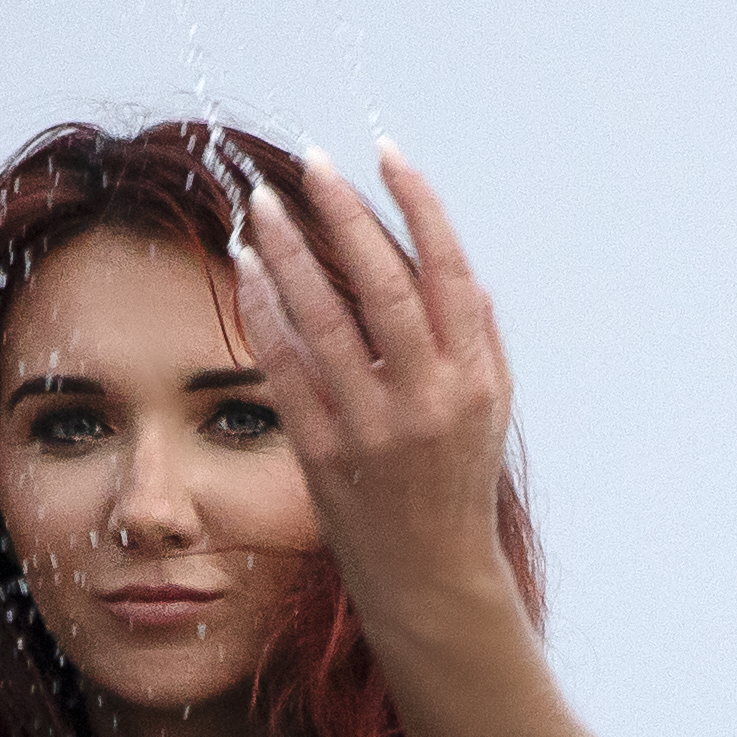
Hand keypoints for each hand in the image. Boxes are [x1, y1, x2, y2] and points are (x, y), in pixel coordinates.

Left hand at [231, 146, 523, 630]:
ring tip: (259, 208)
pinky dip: (264, 315)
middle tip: (309, 162)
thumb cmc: (457, 484)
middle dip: (342, 214)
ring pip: (323, 320)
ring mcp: (373, 427)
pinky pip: (286, 370)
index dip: (417, 204)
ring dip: (288, 254)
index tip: (385, 154)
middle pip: (381, 284)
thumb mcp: (490, 409)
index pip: (448, 270)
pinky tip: (246, 274)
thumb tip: (453, 266)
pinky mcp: (324, 453)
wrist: (431, 581)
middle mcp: (427, 398)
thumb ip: (479, 337)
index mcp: (475, 377)